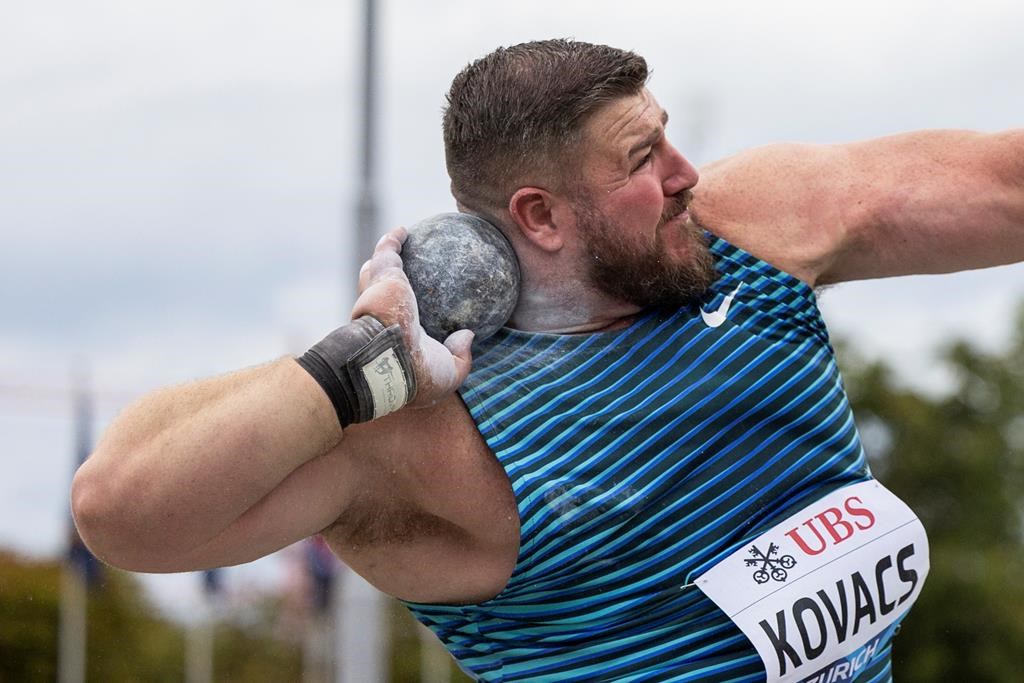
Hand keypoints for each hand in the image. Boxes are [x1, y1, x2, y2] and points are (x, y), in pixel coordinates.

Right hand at [351, 227, 474, 406]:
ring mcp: (378, 295)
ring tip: (398, 247)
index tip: (427, 313)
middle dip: (389, 288)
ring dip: (384, 260)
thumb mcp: (448, 375)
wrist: (392, 359)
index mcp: (398, 340)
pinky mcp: (381, 276)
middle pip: (383, 297)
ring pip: (376, 273)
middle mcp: (383, 317)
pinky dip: (393, 240)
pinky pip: (387, 251)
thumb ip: (460, 358)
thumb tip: (468, 335)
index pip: (402, 326)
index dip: (410, 319)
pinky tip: (404, 230)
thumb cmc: (419, 373)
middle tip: (408, 278)